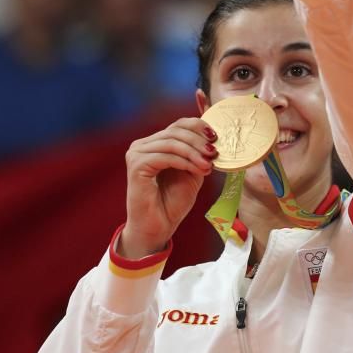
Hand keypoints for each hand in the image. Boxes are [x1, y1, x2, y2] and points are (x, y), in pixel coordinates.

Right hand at [120, 118, 216, 257]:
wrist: (157, 228)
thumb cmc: (172, 203)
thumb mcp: (192, 173)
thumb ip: (198, 155)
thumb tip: (212, 140)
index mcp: (155, 144)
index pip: (178, 125)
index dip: (198, 126)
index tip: (216, 137)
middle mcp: (142, 145)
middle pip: (176, 131)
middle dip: (199, 141)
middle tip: (214, 153)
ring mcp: (136, 154)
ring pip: (172, 142)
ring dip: (194, 153)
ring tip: (208, 165)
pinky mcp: (136, 166)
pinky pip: (166, 156)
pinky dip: (186, 162)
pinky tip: (198, 171)